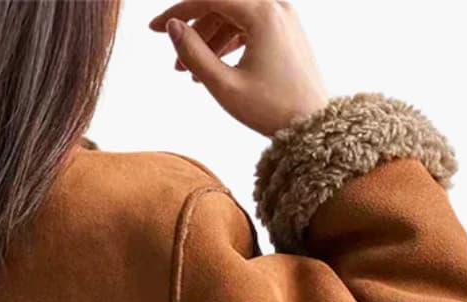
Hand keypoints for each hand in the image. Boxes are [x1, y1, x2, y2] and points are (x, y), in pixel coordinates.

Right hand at [149, 1, 328, 136]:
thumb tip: (172, 27)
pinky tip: (211, 67)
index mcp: (263, 13)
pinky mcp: (285, 30)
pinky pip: (248, 26)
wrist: (312, 125)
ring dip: (209, 38)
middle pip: (222, 5)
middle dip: (194, 27)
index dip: (178, 12)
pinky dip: (227, 42)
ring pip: (234, 16)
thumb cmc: (272, 110)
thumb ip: (194, 53)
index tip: (154, 29)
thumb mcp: (225, 86)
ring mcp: (283, 16)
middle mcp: (276, 6)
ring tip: (190, 72)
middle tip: (172, 53)